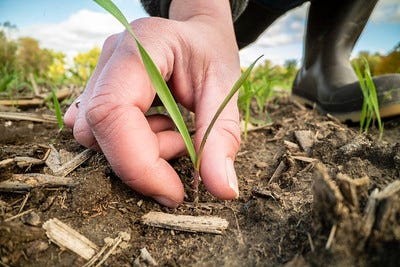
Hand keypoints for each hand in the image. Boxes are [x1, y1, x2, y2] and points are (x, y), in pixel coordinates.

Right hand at [64, 0, 240, 206]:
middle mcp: (109, 57)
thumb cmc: (211, 51)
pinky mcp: (96, 89)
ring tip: (173, 130)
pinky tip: (154, 126)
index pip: (112, 112)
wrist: (196, 31)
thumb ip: (222, 137)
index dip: (138, 164)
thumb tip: (223, 191)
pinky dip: (129, 143)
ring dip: (139, 149)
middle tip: (182, 143)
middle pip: (99, 130)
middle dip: (144, 157)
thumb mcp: (225, 88)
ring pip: (95, 136)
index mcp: (141, 47)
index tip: (174, 192)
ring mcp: (98, 73)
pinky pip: (99, 132)